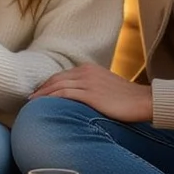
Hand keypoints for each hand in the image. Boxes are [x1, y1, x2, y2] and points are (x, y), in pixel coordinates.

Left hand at [31, 65, 152, 122]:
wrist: (144, 101)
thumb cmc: (128, 99)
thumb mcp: (107, 88)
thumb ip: (92, 88)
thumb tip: (81, 100)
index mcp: (89, 68)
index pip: (62, 75)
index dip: (48, 84)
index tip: (39, 93)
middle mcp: (86, 72)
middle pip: (56, 79)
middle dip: (41, 88)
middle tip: (30, 99)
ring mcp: (87, 82)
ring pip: (57, 86)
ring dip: (42, 94)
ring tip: (32, 103)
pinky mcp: (90, 94)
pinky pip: (63, 94)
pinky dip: (49, 98)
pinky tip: (42, 105)